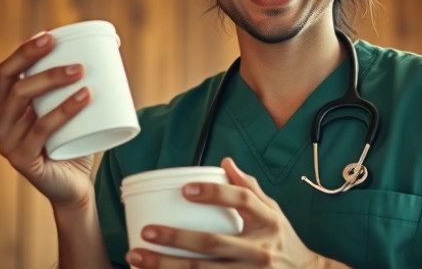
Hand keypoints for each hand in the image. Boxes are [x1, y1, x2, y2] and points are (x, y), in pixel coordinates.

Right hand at [0, 31, 94, 208]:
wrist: (75, 189)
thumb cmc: (75, 146)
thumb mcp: (72, 113)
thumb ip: (77, 88)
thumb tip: (105, 53)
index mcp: (8, 109)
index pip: (6, 73)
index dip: (23, 52)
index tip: (49, 36)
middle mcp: (2, 124)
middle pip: (15, 84)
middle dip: (42, 64)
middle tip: (76, 59)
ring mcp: (8, 143)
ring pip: (25, 102)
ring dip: (53, 82)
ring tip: (82, 72)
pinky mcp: (21, 159)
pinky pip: (41, 129)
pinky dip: (64, 110)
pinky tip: (84, 97)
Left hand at [125, 157, 348, 267]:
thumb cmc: (283, 241)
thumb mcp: (274, 213)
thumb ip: (250, 189)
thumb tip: (225, 162)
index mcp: (268, 222)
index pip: (243, 201)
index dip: (215, 193)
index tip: (185, 189)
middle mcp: (260, 250)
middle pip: (213, 243)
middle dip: (176, 238)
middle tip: (147, 231)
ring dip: (167, 267)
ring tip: (138, 258)